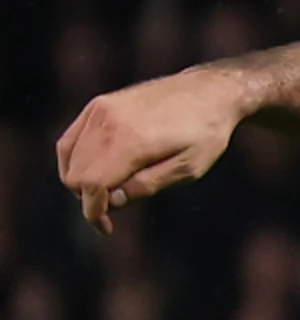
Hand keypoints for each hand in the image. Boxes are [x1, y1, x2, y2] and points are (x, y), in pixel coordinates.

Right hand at [55, 66, 252, 228]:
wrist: (209, 91)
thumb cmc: (206, 134)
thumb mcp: (188, 169)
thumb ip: (147, 186)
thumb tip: (112, 201)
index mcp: (132, 141)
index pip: (92, 184)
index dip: (93, 212)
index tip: (105, 228)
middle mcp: (108, 122)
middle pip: (75, 174)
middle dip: (88, 199)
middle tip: (112, 210)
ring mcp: (100, 110)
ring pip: (69, 158)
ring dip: (80, 181)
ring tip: (108, 191)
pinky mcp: (99, 104)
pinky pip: (71, 139)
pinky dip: (75, 160)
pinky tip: (96, 172)